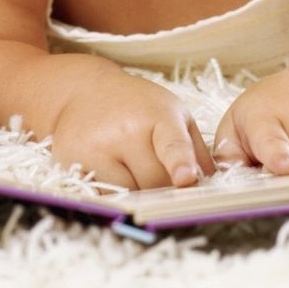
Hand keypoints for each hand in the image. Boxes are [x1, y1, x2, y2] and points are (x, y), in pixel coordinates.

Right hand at [48, 65, 212, 189]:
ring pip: (130, 194)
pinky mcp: (75, 163)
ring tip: (130, 165)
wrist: (84, 91)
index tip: (185, 178)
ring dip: (137, 191)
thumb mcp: (173, 114)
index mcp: (157, 115)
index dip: (180, 162)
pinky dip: (113, 193)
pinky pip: (104, 196)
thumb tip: (213, 187)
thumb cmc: (137, 106)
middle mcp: (125, 131)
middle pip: (155, 183)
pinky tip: (111, 171)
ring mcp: (97, 148)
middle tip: (155, 167)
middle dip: (162, 186)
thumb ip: (196, 149)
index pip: (171, 143)